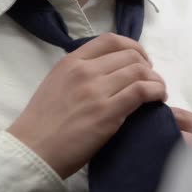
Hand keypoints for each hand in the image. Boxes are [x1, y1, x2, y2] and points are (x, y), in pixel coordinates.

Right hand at [8, 33, 166, 178]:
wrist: (32, 151)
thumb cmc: (42, 124)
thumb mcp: (56, 84)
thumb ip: (78, 73)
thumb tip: (107, 71)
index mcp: (70, 62)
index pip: (110, 40)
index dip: (133, 47)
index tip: (140, 60)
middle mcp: (84, 71)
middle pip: (130, 55)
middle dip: (147, 66)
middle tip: (150, 81)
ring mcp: (96, 90)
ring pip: (140, 71)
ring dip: (155, 80)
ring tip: (157, 91)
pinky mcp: (108, 112)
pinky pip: (142, 91)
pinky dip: (156, 91)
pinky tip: (158, 99)